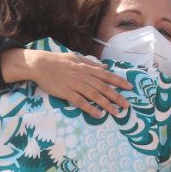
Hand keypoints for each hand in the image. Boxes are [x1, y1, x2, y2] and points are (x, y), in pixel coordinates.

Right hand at [1, 49, 130, 117]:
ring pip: (94, 96)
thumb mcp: (76, 57)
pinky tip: (98, 115)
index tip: (130, 88)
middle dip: (117, 96)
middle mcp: (84, 76)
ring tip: (117, 113)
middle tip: (127, 106)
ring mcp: (75, 85)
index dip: (119, 82)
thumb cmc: (58, 60)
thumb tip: (105, 67)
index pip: (107, 75)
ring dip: (107, 105)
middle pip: (103, 87)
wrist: (40, 64)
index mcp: (87, 68)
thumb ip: (91, 64)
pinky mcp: (66, 93)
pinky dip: (90, 108)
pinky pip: (80, 102)